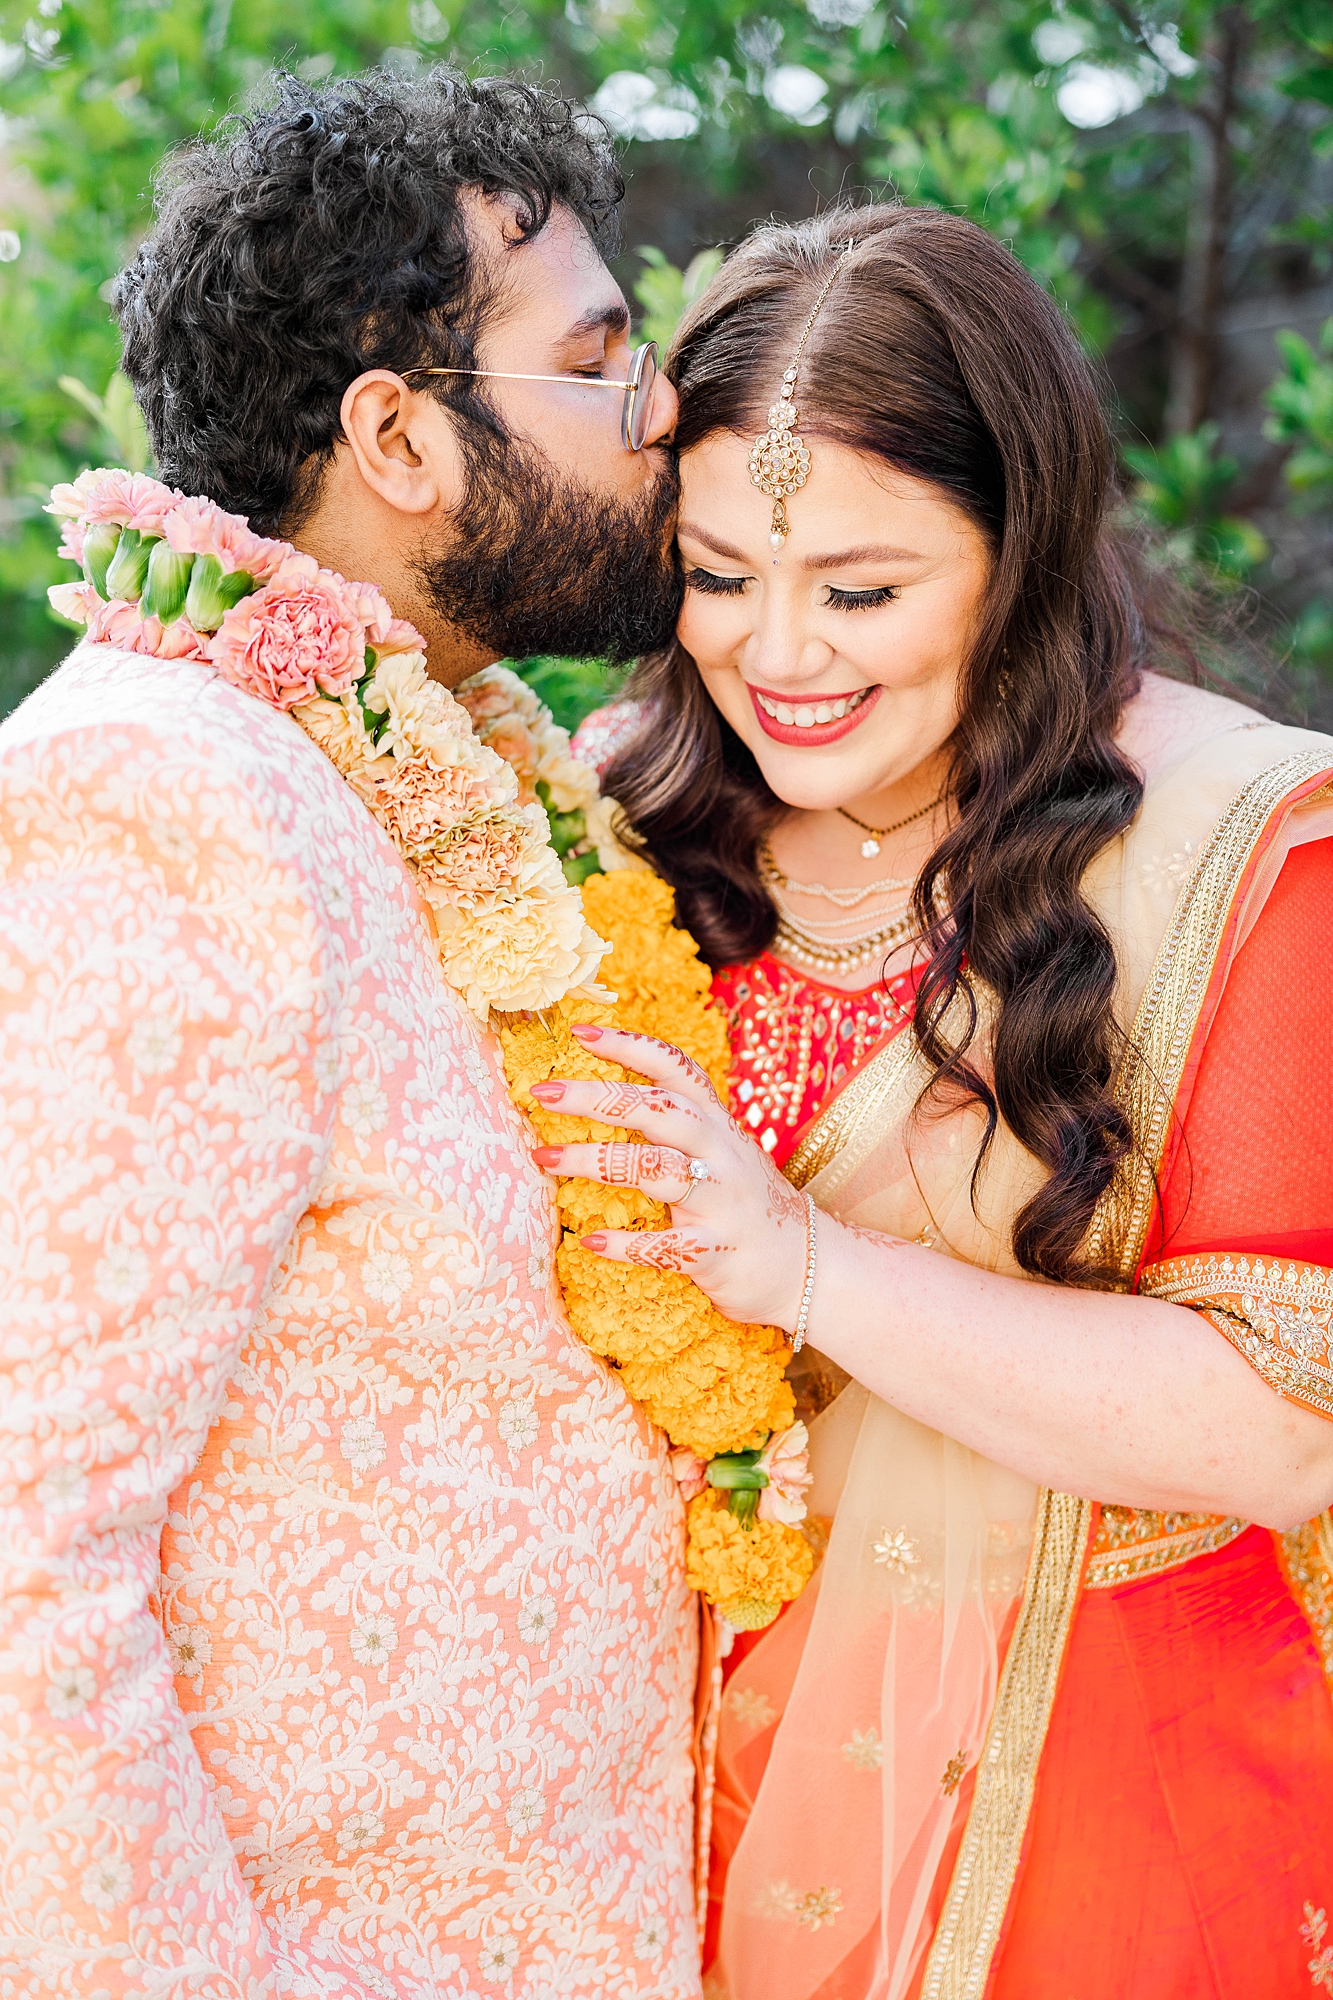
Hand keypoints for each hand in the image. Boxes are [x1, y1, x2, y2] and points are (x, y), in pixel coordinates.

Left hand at [529, 1024, 810, 1330]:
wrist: (807, 1265)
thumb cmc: (745, 1204)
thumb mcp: (720, 1151)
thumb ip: (677, 1125)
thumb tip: (604, 1097)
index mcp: (715, 1123)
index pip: (674, 1068)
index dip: (629, 1045)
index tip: (579, 1032)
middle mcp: (719, 1152)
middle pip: (656, 1109)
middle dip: (596, 1096)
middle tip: (542, 1091)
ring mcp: (720, 1200)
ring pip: (654, 1168)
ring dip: (594, 1161)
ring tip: (544, 1157)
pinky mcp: (716, 1249)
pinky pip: (664, 1245)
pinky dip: (624, 1244)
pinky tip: (590, 1242)